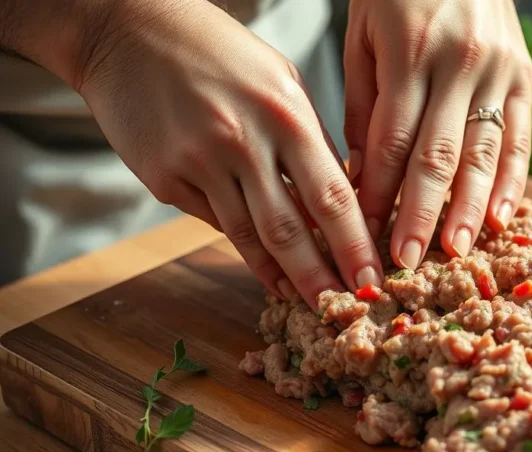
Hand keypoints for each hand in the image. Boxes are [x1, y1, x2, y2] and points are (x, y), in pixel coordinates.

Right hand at [75, 0, 381, 306]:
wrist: (128, 31)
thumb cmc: (216, 51)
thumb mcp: (280, 81)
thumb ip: (311, 138)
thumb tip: (341, 196)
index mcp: (285, 114)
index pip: (333, 195)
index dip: (355, 245)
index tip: (373, 277)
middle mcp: (243, 142)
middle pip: (292, 229)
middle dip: (322, 277)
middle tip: (344, 308)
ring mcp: (200, 164)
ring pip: (250, 236)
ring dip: (282, 276)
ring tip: (306, 301)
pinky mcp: (166, 179)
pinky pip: (216, 223)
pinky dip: (245, 250)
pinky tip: (265, 270)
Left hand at [345, 0, 531, 268]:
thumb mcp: (363, 34)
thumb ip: (365, 103)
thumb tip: (365, 175)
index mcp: (408, 50)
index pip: (392, 140)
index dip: (378, 193)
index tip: (365, 233)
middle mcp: (458, 63)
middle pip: (438, 156)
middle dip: (420, 214)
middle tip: (408, 262)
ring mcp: (497, 69)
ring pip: (483, 154)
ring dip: (468, 209)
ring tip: (455, 252)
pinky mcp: (524, 74)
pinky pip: (520, 138)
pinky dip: (512, 182)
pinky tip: (500, 219)